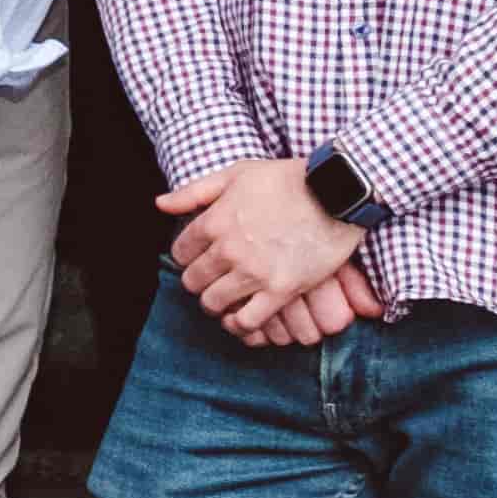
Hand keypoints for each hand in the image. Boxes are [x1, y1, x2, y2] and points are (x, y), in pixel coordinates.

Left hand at [162, 156, 379, 342]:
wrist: (336, 191)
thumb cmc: (287, 179)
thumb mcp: (237, 173)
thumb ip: (194, 191)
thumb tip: (159, 204)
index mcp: (214, 221)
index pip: (180, 253)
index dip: (187, 257)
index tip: (200, 257)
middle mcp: (229, 249)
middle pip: (193, 281)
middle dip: (199, 281)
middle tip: (213, 279)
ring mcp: (254, 272)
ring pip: (214, 303)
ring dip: (215, 304)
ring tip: (226, 298)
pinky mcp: (281, 290)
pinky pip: (247, 321)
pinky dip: (239, 324)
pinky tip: (241, 318)